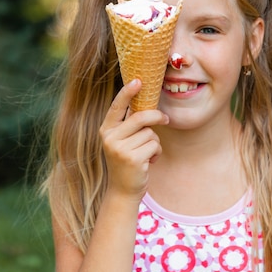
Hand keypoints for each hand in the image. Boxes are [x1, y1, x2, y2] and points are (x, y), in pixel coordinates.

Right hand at [99, 79, 167, 199]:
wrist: (123, 191)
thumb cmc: (127, 161)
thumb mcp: (122, 141)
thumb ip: (129, 125)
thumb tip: (146, 105)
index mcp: (106, 129)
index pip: (117, 106)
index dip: (127, 92)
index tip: (138, 80)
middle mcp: (110, 137)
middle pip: (141, 117)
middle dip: (157, 117)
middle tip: (165, 119)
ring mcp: (120, 149)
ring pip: (151, 133)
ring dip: (155, 143)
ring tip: (146, 153)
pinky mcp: (132, 159)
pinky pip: (154, 145)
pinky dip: (156, 153)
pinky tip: (148, 162)